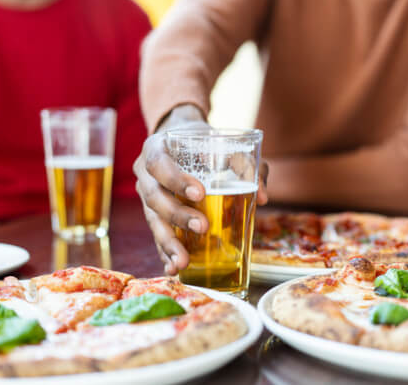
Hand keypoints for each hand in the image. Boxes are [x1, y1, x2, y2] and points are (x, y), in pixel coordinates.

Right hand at [134, 106, 268, 274]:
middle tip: (202, 227)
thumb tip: (262, 197)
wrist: (183, 140)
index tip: (200, 193)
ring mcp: (147, 196)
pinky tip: (173, 268)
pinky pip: (156, 235)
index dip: (175, 180)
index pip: (158, 163)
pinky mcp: (153, 215)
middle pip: (154, 197)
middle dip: (177, 215)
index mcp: (156, 149)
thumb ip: (245, 164)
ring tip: (183, 261)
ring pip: (153, 221)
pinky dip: (165, 252)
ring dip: (169, 242)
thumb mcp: (224, 144)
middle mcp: (145, 174)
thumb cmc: (204, 142)